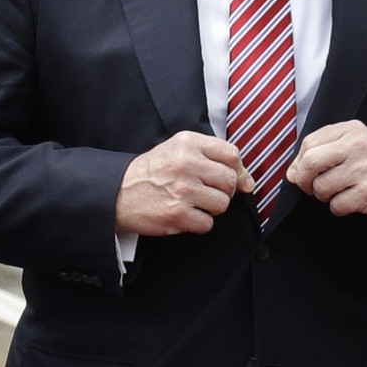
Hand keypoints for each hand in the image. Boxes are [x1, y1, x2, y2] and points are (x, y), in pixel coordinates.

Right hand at [114, 131, 255, 236]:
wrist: (118, 192)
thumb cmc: (152, 172)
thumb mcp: (178, 151)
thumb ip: (213, 158)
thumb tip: (249, 182)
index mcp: (188, 143)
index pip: (232, 155)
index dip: (236, 170)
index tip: (231, 179)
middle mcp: (186, 163)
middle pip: (229, 181)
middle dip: (223, 191)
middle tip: (206, 192)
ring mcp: (183, 189)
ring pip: (222, 204)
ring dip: (211, 208)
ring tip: (193, 203)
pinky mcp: (178, 213)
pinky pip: (207, 223)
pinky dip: (199, 222)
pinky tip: (184, 214)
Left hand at [286, 120, 366, 222]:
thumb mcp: (354, 147)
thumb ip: (322, 152)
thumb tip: (291, 172)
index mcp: (352, 130)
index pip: (309, 143)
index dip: (300, 162)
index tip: (304, 172)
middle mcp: (358, 146)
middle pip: (310, 162)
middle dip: (304, 180)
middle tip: (311, 187)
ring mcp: (364, 169)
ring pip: (321, 187)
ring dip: (324, 196)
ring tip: (339, 192)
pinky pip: (336, 205)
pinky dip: (339, 207)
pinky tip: (352, 201)